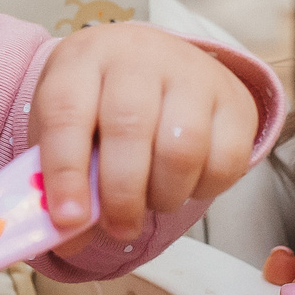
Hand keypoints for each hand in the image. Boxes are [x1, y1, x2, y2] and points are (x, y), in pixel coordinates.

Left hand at [30, 23, 259, 245]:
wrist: (155, 64)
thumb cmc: (101, 105)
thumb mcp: (67, 130)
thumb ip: (60, 182)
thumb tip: (68, 238)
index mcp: (84, 59)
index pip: (67, 111)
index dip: (65, 170)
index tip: (68, 219)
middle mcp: (138, 56)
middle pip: (129, 128)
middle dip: (120, 194)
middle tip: (118, 227)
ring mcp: (191, 73)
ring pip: (182, 147)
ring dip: (164, 195)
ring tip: (152, 202)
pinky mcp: (234, 99)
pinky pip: (227, 159)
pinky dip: (203, 189)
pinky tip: (185, 185)